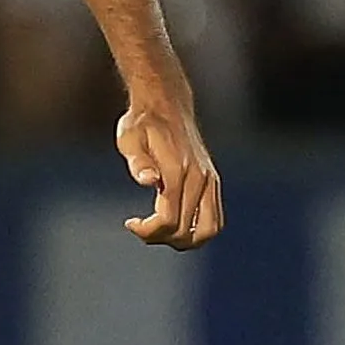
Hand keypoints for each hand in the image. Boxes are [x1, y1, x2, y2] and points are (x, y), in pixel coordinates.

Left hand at [116, 102, 222, 250]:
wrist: (166, 104)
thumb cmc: (141, 123)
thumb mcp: (129, 138)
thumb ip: (138, 162)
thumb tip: (147, 180)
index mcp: (178, 171)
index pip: (168, 220)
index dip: (148, 231)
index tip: (130, 223)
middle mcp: (199, 178)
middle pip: (187, 231)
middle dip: (160, 237)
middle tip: (140, 227)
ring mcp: (209, 180)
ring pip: (209, 230)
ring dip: (184, 240)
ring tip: (160, 231)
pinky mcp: (213, 181)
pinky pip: (215, 219)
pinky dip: (198, 230)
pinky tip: (175, 223)